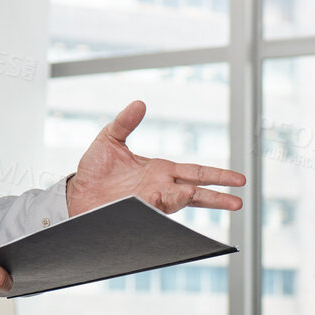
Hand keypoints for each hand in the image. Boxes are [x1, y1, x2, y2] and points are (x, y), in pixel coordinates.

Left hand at [68, 100, 244, 215]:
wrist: (75, 192)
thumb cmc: (93, 169)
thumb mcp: (109, 139)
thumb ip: (125, 122)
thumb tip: (140, 103)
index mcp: (161, 170)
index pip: (196, 173)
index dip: (218, 176)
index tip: (239, 180)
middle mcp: (160, 188)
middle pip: (196, 194)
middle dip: (217, 198)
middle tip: (238, 203)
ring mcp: (149, 202)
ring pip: (175, 203)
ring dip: (184, 200)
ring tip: (193, 195)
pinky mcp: (135, 212)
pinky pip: (151, 210)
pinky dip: (157, 205)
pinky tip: (158, 198)